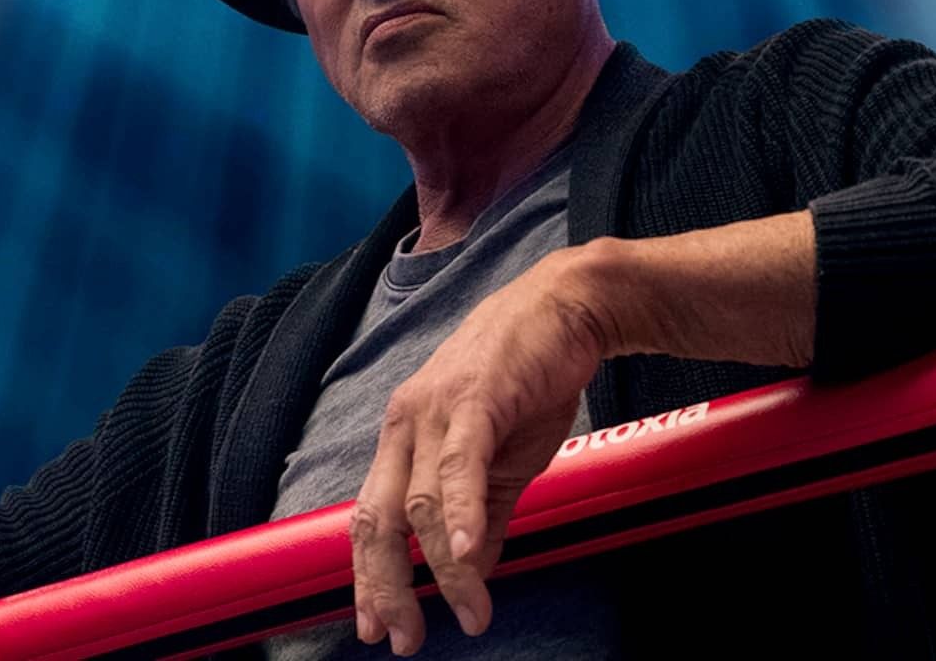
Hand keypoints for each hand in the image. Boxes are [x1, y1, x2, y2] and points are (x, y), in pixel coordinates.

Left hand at [350, 246, 615, 654]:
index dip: (368, 576)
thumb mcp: (503, 460)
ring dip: (444, 569)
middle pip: (378, 519)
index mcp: (405, 437)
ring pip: (421, 503)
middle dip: (386, 587)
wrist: (567, 308)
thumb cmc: (531, 377)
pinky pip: (459, 464)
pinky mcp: (476, 397)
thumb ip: (483, 514)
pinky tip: (465, 553)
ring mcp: (437, 409)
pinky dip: (459, 513)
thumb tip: (470, 571)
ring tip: (470, 611)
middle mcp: (406, 423)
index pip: (371, 517)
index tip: (374, 627)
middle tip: (403, 640)